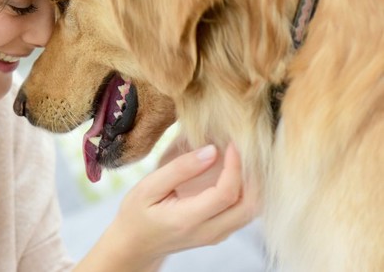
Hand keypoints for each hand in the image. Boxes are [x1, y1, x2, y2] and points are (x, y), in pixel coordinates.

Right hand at [76, 141, 258, 271]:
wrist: (136, 245)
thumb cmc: (137, 214)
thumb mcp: (148, 187)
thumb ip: (180, 169)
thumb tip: (211, 150)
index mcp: (188, 220)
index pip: (226, 194)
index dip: (235, 166)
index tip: (232, 143)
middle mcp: (208, 232)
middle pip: (249, 206)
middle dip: (253, 175)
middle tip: (244, 149)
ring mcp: (217, 236)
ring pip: (252, 211)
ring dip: (254, 184)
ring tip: (242, 158)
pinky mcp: (221, 233)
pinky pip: (244, 212)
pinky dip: (248, 191)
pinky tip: (236, 172)